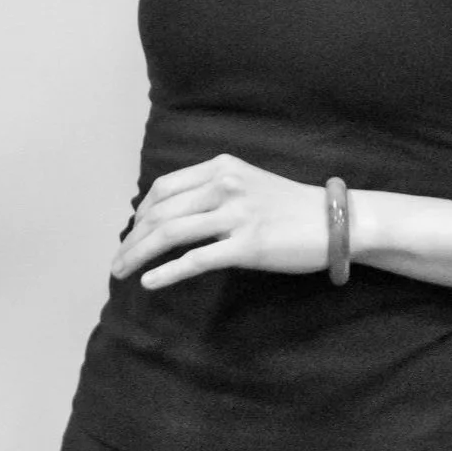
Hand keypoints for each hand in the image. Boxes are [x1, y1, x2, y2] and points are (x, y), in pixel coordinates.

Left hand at [110, 154, 327, 289]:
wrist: (334, 222)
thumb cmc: (291, 207)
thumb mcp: (248, 184)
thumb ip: (213, 192)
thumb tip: (173, 217)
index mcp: (221, 167)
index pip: (164, 188)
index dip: (140, 213)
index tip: (132, 234)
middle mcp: (225, 185)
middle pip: (160, 212)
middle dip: (131, 239)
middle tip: (117, 261)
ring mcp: (235, 215)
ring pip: (170, 234)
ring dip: (138, 255)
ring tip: (121, 273)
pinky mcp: (246, 245)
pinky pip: (196, 260)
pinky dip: (167, 272)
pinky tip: (149, 283)